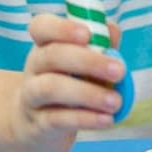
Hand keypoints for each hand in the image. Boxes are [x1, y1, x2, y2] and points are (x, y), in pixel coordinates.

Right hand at [8, 14, 123, 151]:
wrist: (38, 125)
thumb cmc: (69, 82)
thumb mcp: (82, 60)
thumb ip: (100, 43)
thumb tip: (111, 29)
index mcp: (46, 45)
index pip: (41, 26)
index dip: (62, 28)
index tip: (87, 34)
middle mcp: (35, 67)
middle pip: (53, 56)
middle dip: (89, 61)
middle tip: (119, 71)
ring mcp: (32, 96)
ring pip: (51, 88)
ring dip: (88, 93)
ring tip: (116, 101)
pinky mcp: (38, 124)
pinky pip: (58, 119)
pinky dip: (85, 118)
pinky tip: (106, 119)